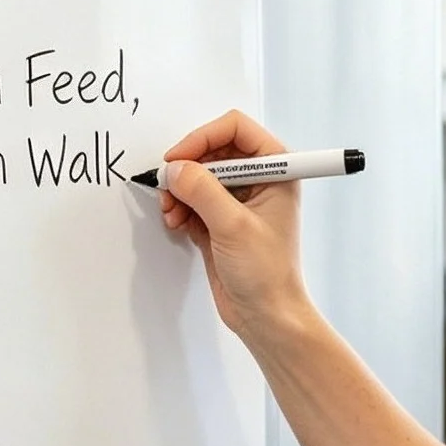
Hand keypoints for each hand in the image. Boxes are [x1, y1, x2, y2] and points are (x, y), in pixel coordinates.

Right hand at [157, 110, 311, 344]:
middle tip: (168, 187)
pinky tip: (176, 223)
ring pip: (199, 176)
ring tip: (171, 212)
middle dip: (187, 168)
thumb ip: (203, 191)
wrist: (266, 316)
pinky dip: (180, 207)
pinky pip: (193, 200)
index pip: (236, 128)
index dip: (204, 137)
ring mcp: (238, 201)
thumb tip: (175, 169)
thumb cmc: (268, 273)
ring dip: (179, 190)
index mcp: (277, 170)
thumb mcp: (233, 226)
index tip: (180, 158)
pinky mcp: (220, 221)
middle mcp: (259, 180)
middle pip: (212, 150)